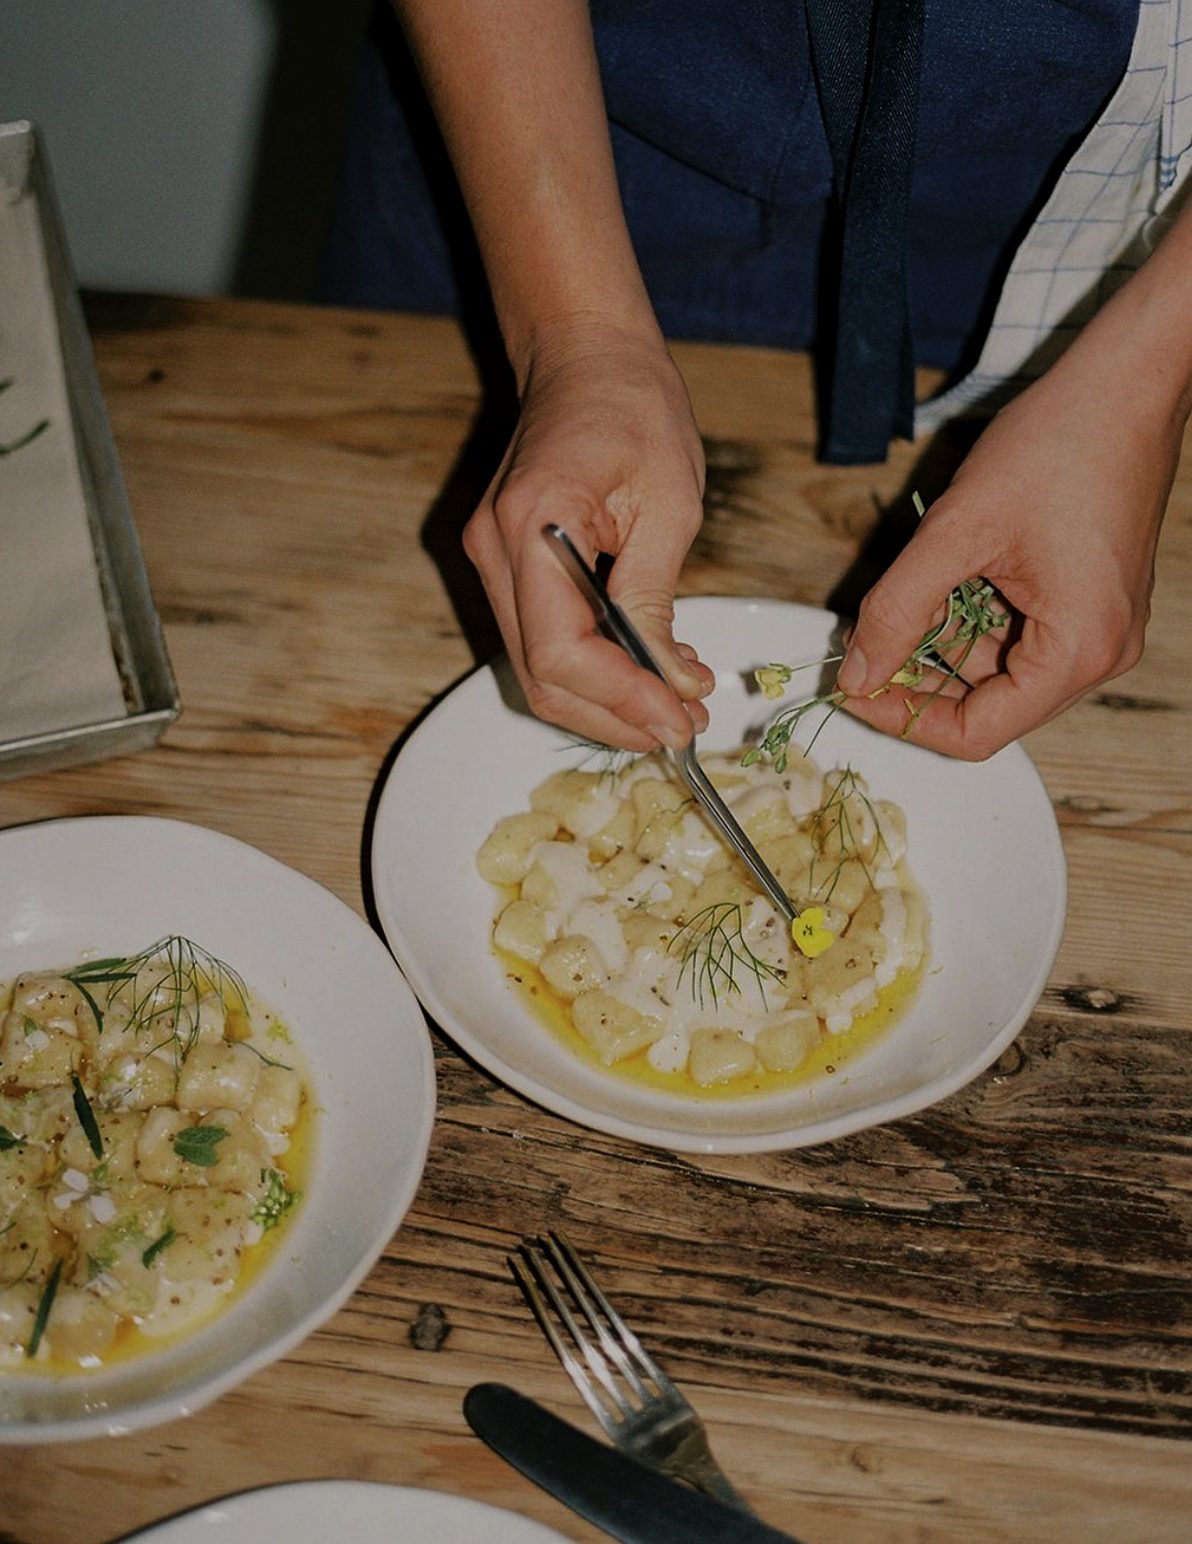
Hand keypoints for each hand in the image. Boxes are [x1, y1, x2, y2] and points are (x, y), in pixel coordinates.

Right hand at [463, 320, 714, 749]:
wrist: (585, 357)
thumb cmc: (635, 410)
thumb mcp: (668, 505)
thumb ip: (657, 602)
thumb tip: (674, 685)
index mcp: (533, 527)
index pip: (560, 652)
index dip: (621, 701)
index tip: (680, 721)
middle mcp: (494, 552)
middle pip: (541, 675)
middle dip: (614, 716)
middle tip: (684, 728)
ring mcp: (490, 561)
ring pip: (536, 669)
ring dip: (604, 702)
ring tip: (674, 706)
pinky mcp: (504, 566)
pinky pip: (541, 641)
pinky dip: (590, 671)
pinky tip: (644, 671)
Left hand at [836, 342, 1181, 758]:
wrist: (1124, 383)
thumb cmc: (1057, 444)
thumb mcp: (955, 531)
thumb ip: (898, 609)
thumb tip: (856, 674)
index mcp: (1078, 650)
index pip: (978, 732)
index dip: (905, 719)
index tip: (854, 687)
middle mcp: (1099, 654)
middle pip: (989, 707)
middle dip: (919, 680)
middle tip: (862, 643)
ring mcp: (1097, 629)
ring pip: (998, 672)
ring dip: (941, 647)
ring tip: (900, 599)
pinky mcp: (1087, 603)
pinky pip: (1017, 638)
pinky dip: (970, 621)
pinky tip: (942, 579)